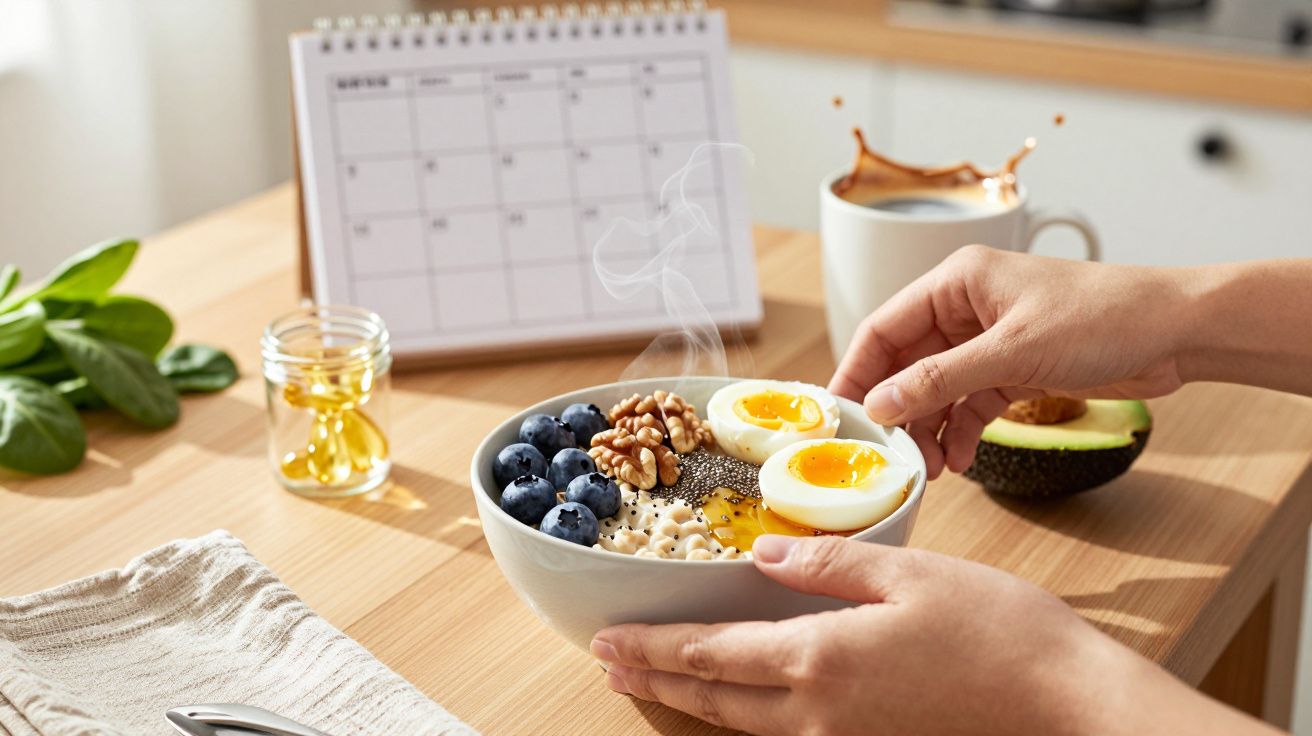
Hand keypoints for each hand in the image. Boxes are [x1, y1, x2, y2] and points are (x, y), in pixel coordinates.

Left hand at [591, 536, 1274, 735]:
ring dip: (693, 702)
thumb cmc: (998, 631)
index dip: (655, 649)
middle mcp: (819, 713)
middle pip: (715, 700)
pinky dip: (744, 718)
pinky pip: (785, 735)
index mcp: (820, 660)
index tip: (608, 641)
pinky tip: (739, 703)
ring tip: (654, 684)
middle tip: (608, 667)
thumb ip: (827, 565)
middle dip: (656, 680)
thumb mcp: (909, 574)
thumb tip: (766, 551)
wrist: (1066, 704)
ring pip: (744, 725)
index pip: (712, 655)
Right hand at [828, 246, 1189, 478]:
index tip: (838, 416)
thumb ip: (941, 380)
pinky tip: (960, 460)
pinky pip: (970, 404)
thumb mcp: (1013, 352)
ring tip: (928, 468)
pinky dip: (962, 432)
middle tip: (886, 455)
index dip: (857, 372)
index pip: (885, 328)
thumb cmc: (1103, 317)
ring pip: (937, 390)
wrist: (1177, 332)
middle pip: (907, 364)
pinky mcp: (1015, 369)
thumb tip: (882, 404)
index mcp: (956, 283)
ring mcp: (990, 341)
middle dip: (898, 411)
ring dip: (929, 429)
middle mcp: (967, 309)